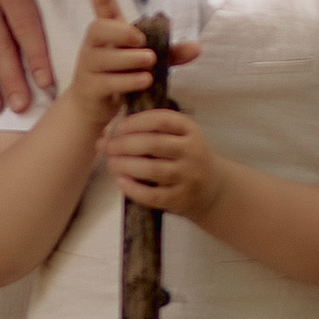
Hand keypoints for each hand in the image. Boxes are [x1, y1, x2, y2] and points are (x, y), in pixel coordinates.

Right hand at [68, 0, 202, 128]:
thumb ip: (169, 53)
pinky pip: (108, 81)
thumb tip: (198, 47)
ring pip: (104, 57)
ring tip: (150, 62)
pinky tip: (145, 80)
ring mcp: (89, 66)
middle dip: (121, 31)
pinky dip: (129, 80)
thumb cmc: (120, 75)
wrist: (93, 107)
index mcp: (107, 32)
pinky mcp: (91, 87)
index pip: (99, 4)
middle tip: (142, 40)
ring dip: (130, 58)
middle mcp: (94, 45)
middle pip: (97, 28)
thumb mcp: (145, 60)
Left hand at [95, 105, 222, 220]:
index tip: (117, 127)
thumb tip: (113, 128)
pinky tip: (120, 182)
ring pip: (153, 170)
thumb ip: (154, 130)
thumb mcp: (180, 136)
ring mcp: (188, 176)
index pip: (162, 120)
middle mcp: (192, 151)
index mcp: (190, 130)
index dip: (136, 122)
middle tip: (106, 146)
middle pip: (154, 144)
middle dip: (124, 144)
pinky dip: (134, 189)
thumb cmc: (184, 157)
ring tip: (111, 163)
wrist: (212, 188)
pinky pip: (154, 195)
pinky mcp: (181, 198)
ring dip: (127, 165)